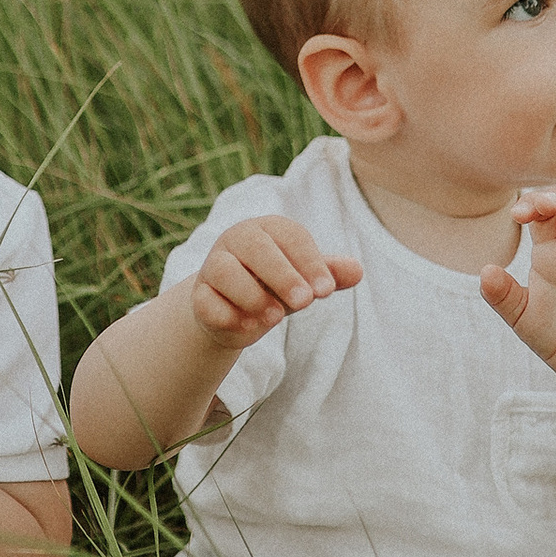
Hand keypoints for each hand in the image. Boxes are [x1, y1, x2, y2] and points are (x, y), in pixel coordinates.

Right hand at [189, 216, 359, 348]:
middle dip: (283, 275)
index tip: (327, 291)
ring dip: (252, 295)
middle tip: (306, 302)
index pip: (291, 236)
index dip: (310, 262)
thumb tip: (357, 270)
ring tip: (276, 317)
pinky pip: (207, 302)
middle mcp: (237, 240)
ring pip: (225, 271)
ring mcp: (213, 266)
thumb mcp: (303, 280)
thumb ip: (327, 274)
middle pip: (257, 248)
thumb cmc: (273, 286)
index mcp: (267, 229)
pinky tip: (248, 327)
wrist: (233, 311)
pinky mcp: (198, 295)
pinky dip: (227, 316)